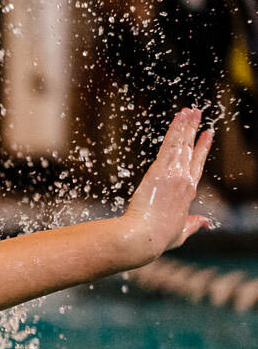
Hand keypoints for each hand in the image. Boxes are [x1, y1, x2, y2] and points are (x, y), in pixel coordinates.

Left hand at [122, 109, 213, 264]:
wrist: (143, 237)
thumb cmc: (156, 238)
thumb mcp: (180, 233)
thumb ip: (192, 225)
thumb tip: (205, 223)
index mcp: (187, 193)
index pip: (196, 165)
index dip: (201, 149)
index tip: (206, 136)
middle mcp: (184, 181)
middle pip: (190, 150)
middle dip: (194, 130)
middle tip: (197, 114)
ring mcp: (174, 174)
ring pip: (181, 144)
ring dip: (186, 125)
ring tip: (189, 110)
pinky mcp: (162, 170)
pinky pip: (170, 144)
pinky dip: (176, 129)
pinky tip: (181, 116)